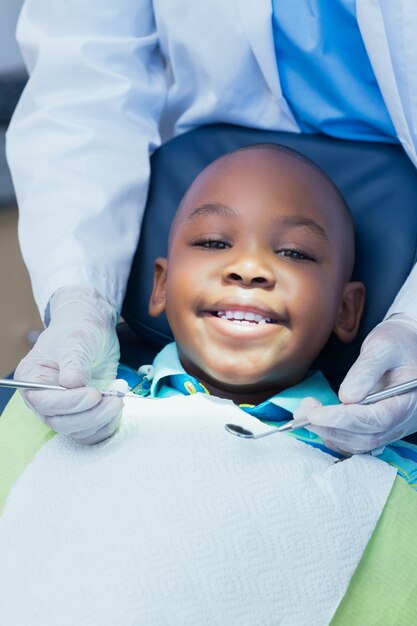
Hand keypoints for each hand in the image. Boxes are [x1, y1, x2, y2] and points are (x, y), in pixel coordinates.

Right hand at [15, 285, 122, 443]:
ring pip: (78, 431)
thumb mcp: (76, 341)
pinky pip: (92, 432)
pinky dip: (107, 424)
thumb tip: (71, 384)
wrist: (93, 332)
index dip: (70, 402)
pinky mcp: (82, 415)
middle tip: (115, 400)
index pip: (45, 402)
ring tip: (118, 398)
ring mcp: (64, 410)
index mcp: (32, 379)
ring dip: (102, 420)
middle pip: (61, 422)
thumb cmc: (78, 331)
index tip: (94, 394)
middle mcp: (43, 400)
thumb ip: (74, 363)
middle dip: (90, 415)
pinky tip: (117, 406)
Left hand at [293, 315, 416, 453]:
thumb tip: (346, 397)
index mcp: (408, 400)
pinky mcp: (379, 427)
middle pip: (366, 436)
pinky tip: (318, 420)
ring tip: (305, 412)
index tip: (316, 415)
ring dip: (328, 432)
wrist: (405, 346)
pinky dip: (334, 435)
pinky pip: (356, 440)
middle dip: (330, 427)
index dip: (344, 420)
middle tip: (303, 412)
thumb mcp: (383, 347)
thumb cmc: (397, 343)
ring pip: (359, 443)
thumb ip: (366, 370)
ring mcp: (392, 427)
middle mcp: (402, 420)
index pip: (377, 419)